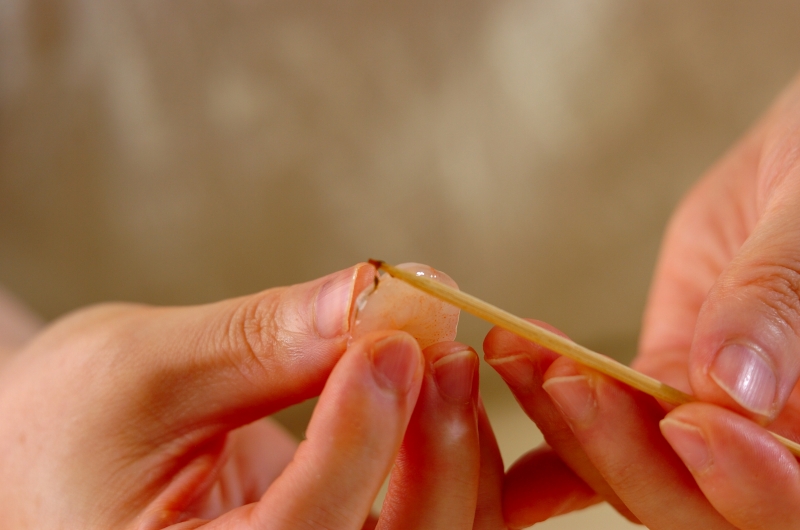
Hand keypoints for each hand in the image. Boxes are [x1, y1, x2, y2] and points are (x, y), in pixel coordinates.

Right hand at [0, 263, 503, 528]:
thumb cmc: (73, 415)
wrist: (61, 446)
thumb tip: (381, 291)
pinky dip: (458, 455)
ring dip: (457, 452)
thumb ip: (266, 339)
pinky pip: (434, 516)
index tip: (387, 341)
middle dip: (430, 450)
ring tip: (445, 358)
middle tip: (440, 348)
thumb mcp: (146, 369)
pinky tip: (446, 391)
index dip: (354, 440)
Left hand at [485, 75, 799, 528]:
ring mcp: (704, 419)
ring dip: (565, 420)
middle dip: (623, 450)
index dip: (743, 478)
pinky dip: (549, 418)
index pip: (789, 498)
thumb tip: (735, 384)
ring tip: (517, 349)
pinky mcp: (653, 386)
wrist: (788, 168)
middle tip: (568, 379)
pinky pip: (601, 423)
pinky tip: (512, 374)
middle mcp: (766, 442)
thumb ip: (775, 302)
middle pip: (694, 502)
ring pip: (632, 465)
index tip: (687, 419)